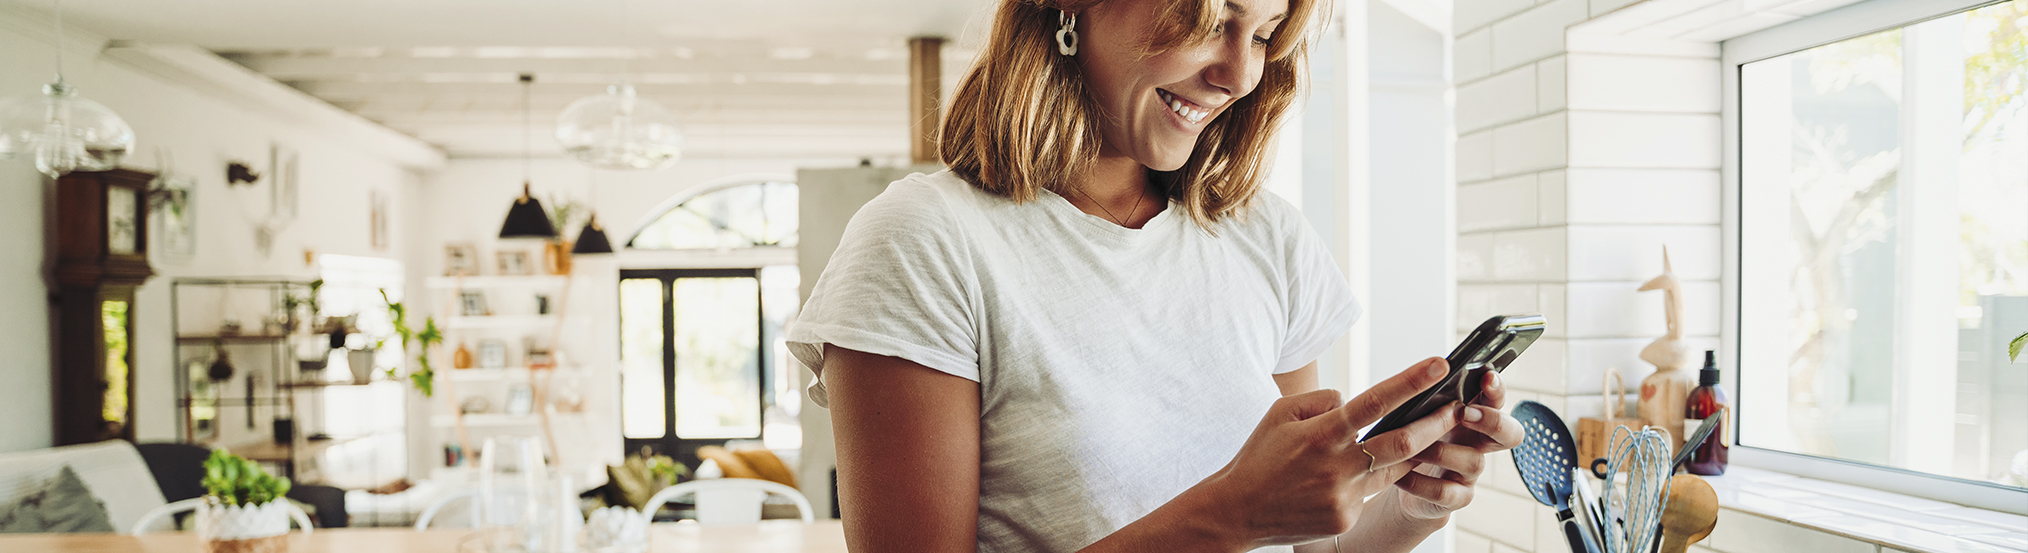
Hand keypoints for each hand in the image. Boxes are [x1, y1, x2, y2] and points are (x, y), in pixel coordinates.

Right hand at [1192, 358, 1461, 547]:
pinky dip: (1366, 479)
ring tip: (1428, 435)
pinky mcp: (1346, 518)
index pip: (1376, 401)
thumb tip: (1354, 401)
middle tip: (1456, 409)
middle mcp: (1337, 466)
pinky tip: (1345, 478)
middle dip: (1435, 424)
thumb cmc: (1260, 456)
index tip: (1439, 364)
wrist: (1237, 510)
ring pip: (1392, 470)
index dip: (1411, 381)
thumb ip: (1323, 401)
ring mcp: (1344, 496)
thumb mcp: (1281, 413)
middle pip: (1402, 442)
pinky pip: (1368, 492)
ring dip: (1412, 453)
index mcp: (1321, 433)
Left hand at [1392, 367, 1523, 519]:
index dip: (1497, 389)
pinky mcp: (1456, 498)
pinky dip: (1421, 483)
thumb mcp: (1418, 415)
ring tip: (1414, 445)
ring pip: (1475, 462)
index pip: (1496, 400)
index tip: (1486, 377)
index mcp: (1471, 417)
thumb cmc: (1412, 438)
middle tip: (1465, 413)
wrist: (1400, 483)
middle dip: (1493, 421)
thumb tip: (1422, 373)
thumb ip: (1427, 400)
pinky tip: (1400, 475)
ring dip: (1443, 451)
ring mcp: (1470, 473)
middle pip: (1508, 433)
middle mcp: (1477, 444)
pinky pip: (1446, 492)